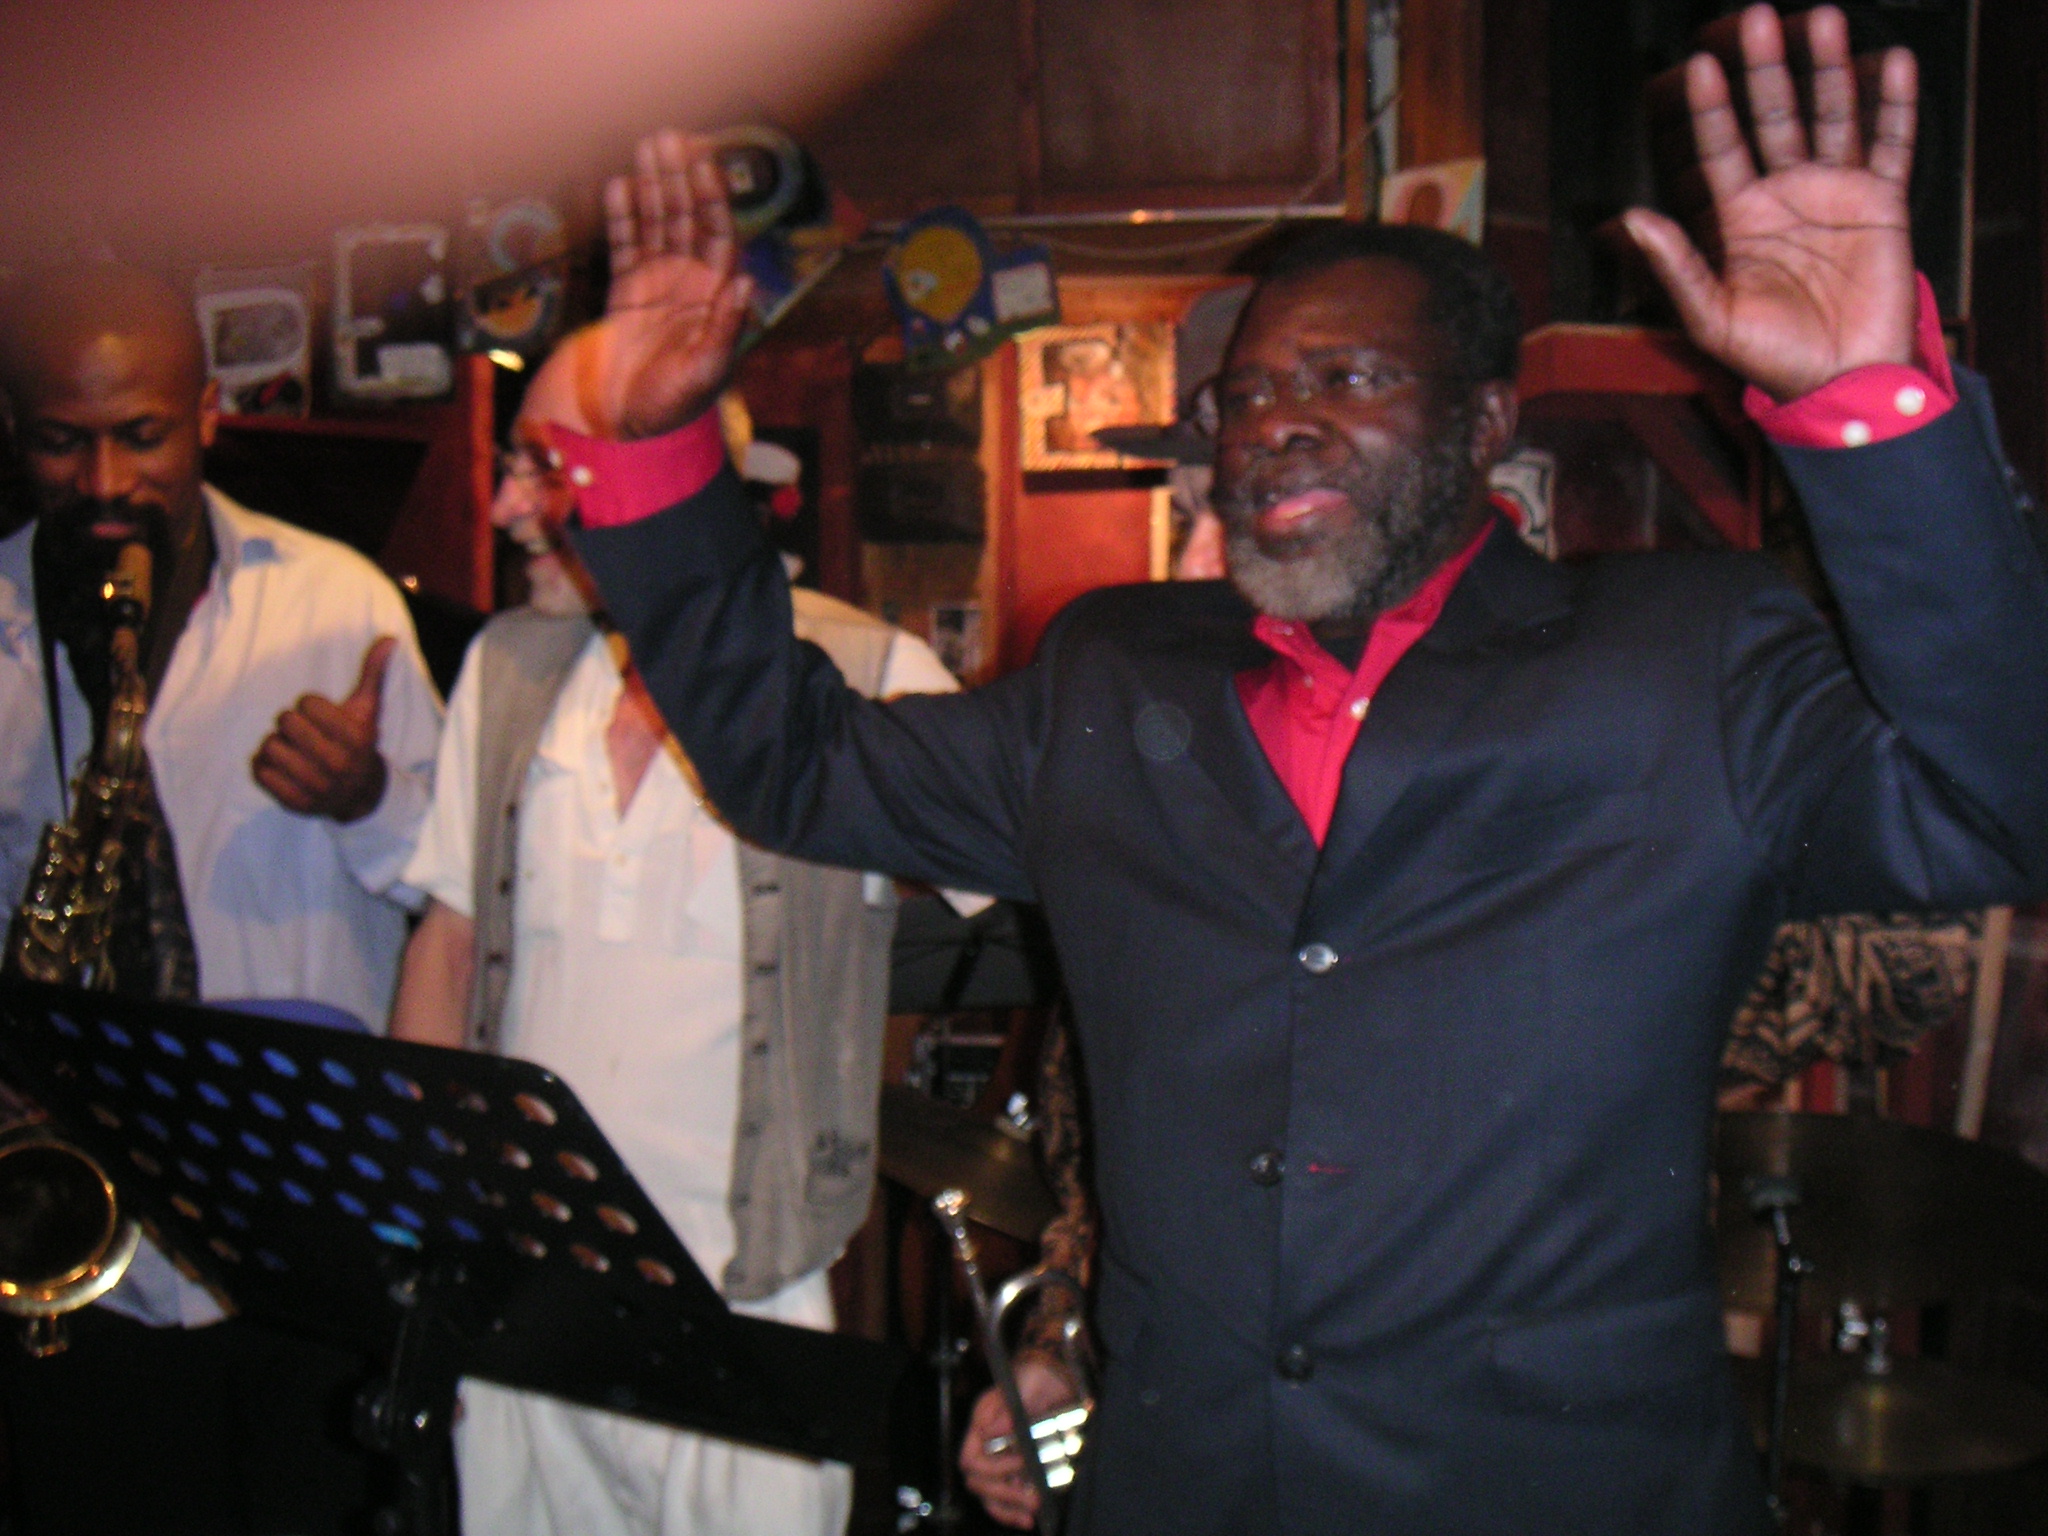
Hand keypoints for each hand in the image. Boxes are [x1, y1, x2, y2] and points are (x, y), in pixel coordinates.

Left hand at [252, 636, 393, 821]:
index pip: (307, 703)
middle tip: (302, 733)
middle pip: (285, 722)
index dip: (309, 705)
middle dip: (290, 723)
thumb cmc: (358, 743)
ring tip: (291, 750)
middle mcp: (338, 764)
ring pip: (269, 747)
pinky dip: (263, 765)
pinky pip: (259, 771)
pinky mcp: (295, 803)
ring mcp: (316, 786)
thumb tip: (388, 639)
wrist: (360, 796)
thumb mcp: (368, 710)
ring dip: (275, 745)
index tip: (320, 716)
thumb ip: (373, 674)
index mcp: (356, 738)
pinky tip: (281, 766)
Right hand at [584, 128, 754, 439]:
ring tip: (645, 146)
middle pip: (687, 220)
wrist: (631, 431)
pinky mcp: (628, 295)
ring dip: (652, 187)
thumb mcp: (706, 370)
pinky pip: (627, 246)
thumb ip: (726, 325)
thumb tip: (748, 277)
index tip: (703, 159)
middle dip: (679, 178)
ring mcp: (659, 287)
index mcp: (716, 299)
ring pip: (657, 226)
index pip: (718, 235)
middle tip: (667, 136)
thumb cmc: (676, 408)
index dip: (712, 197)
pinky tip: (619, 185)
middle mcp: (691, 286)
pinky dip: (623, 217)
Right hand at [959, 1356, 1077, 1530]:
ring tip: (1033, 1508)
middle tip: (1032, 1494)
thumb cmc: (1034, 1379)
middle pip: (979, 1482)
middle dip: (1005, 1491)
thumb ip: (1010, 1409)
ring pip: (989, 1496)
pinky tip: (1028, 1518)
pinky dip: (1012, 1512)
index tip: (1020, 1461)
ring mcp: (998, 1462)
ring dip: (1009, 1506)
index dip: (992, 1466)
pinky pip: (1003, 1501)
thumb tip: (992, 1431)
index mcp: (981, 1424)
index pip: (970, 1458)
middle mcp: (985, 1446)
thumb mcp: (1026, 1386)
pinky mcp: (1013, 1474)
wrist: (1052, 1381)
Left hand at [1623, 5, 1917, 400]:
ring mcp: (1835, 191)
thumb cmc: (1770, 358)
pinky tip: (1892, 63)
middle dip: (1766, 70)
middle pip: (1774, 116)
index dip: (1712, 109)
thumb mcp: (1710, 317)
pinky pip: (1891, 144)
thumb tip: (1631, 217)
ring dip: (1827, 69)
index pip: (1721, 149)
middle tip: (1756, 18)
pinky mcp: (1882, 201)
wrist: (1839, 379)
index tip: (1699, 66)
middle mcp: (1785, 194)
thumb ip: (1675, 266)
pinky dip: (1894, 105)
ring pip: (1830, 116)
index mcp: (1740, 217)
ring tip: (1821, 19)